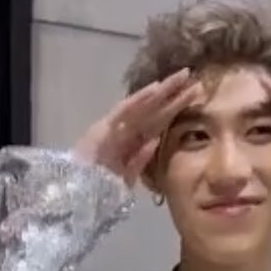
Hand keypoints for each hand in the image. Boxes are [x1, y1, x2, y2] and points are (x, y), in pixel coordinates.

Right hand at [75, 68, 197, 186]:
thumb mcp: (125, 176)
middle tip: (195, 77)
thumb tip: (156, 141)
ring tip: (182, 76)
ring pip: (143, 105)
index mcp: (132, 141)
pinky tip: (156, 88)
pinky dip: (139, 100)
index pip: (159, 121)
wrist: (73, 193)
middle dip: (175, 94)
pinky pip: (124, 111)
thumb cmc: (97, 187)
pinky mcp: (104, 128)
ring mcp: (115, 126)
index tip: (196, 97)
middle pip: (155, 110)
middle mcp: (126, 130)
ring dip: (162, 91)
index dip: (176, 108)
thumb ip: (140, 159)